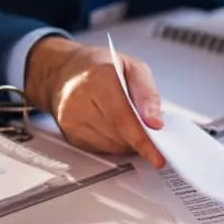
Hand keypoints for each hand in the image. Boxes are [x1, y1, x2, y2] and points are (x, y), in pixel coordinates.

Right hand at [24, 36, 164, 167]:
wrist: (66, 72)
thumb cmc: (101, 67)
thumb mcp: (134, 68)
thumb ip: (148, 95)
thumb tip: (155, 122)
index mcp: (97, 79)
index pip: (122, 118)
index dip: (142, 140)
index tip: (157, 155)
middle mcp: (78, 100)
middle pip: (118, 135)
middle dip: (139, 138)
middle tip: (150, 129)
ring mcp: (71, 120)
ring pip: (111, 146)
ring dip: (127, 142)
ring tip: (128, 121)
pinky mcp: (69, 135)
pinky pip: (101, 149)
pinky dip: (114, 143)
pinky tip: (113, 126)